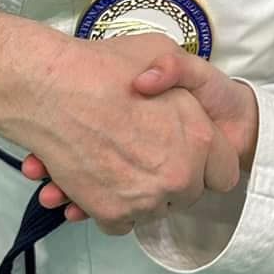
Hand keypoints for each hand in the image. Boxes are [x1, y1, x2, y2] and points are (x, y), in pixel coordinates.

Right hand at [7, 33, 240, 235]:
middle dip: (170, 177)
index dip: (207, 161)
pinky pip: (121, 222)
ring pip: (152, 209)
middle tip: (144, 153)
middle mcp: (178, 175)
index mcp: (200, 139)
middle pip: (187, 195)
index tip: (187, 151)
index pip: (224, 173)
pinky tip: (94, 180)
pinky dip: (109, 206)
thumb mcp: (161, 50)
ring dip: (138, 192)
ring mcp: (144, 199)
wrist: (49, 88)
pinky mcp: (110, 213)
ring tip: (113, 163)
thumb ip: (184, 79)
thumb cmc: (105, 66)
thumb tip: (186, 107)